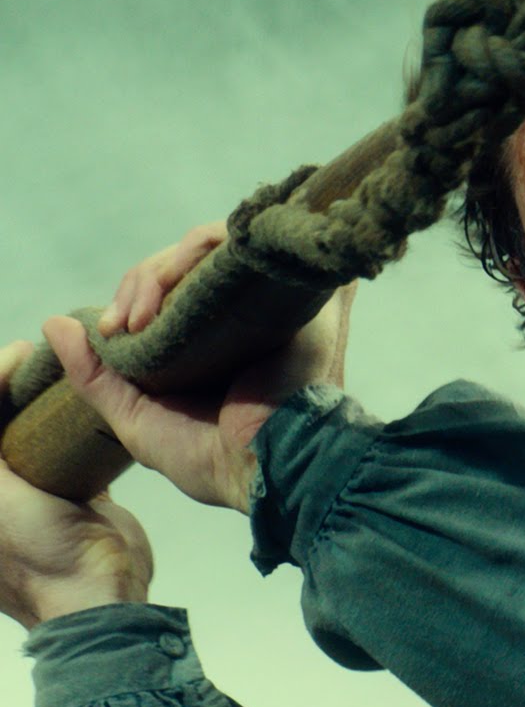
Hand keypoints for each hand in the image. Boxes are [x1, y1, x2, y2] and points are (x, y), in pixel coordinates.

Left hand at [0, 340, 151, 629]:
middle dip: (11, 387)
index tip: (17, 356)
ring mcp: (38, 490)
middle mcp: (2, 489)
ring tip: (61, 369)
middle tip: (34, 357)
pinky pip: (71, 447)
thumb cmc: (35, 549)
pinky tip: (90, 395)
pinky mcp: (78, 491)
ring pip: (33, 430)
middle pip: (3, 424)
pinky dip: (76, 420)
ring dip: (41, 398)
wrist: (96, 593)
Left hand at [43, 223, 355, 514]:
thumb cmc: (210, 456)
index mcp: (215, 343)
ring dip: (162, 268)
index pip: (169, 292)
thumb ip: (96, 375)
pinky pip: (240, 241)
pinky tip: (175, 277)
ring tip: (146, 309)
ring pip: (207, 247)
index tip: (112, 330)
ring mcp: (267, 297)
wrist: (266, 465)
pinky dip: (200, 247)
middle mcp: (243, 315)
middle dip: (140, 284)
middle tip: (125, 323)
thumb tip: (55, 324)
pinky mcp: (286, 285)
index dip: (134, 298)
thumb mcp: (137, 417)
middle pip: (183, 266)